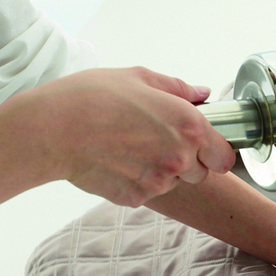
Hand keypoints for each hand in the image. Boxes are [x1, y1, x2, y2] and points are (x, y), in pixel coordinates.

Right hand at [7, 67, 234, 206]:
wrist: (51, 129)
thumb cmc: (91, 97)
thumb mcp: (138, 77)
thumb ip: (178, 88)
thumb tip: (203, 94)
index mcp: (189, 126)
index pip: (225, 157)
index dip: (216, 152)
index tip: (204, 147)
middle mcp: (180, 158)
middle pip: (201, 173)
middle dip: (187, 161)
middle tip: (156, 141)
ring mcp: (159, 182)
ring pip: (173, 183)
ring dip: (161, 170)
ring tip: (129, 147)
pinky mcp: (137, 198)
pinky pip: (147, 193)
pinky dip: (136, 181)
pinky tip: (115, 161)